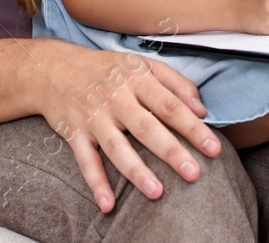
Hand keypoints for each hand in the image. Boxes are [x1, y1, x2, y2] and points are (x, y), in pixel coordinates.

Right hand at [24, 39, 221, 213]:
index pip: (171, 105)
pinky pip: (86, 161)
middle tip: (193, 172)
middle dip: (171, 151)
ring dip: (136, 171)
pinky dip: (96, 183)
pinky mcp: (74, 133)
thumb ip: (176, 83)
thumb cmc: (109, 69)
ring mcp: (94, 117)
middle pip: (147, 128)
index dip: (193, 127)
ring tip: (157, 192)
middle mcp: (116, 99)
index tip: (213, 147)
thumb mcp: (143, 64)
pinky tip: (108, 204)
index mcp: (138, 80)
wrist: (55, 69)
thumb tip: (202, 108)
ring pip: (117, 147)